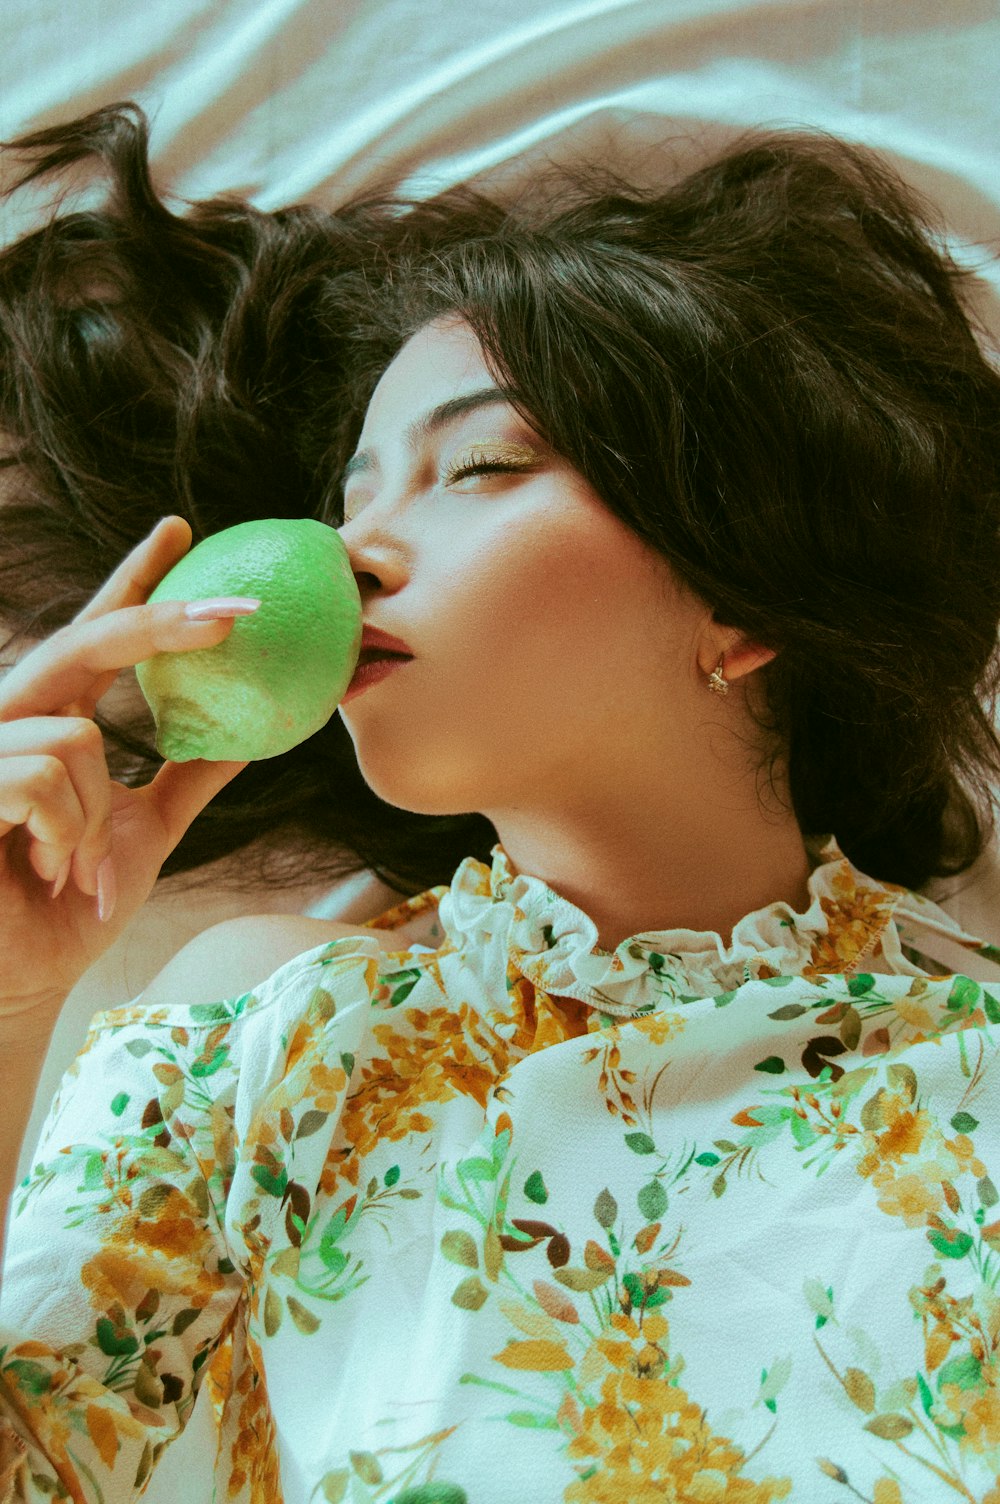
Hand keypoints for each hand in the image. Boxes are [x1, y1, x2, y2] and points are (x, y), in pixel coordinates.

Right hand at [0, 516, 250, 1014]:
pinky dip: (66, 834)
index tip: (181, 529)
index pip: (97, 634)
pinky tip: (44, 871)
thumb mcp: (144, 831)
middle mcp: (11, 716)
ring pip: (76, 737)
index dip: (134, 580)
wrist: (18, 978)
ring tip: (76, 867)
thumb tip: (251, 735)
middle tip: (236, 617)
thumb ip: (185, 777)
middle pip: (85, 642)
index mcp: (54, 717)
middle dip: (160, 622)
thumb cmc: (69, 903)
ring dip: (97, 816)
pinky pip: (44, 778)